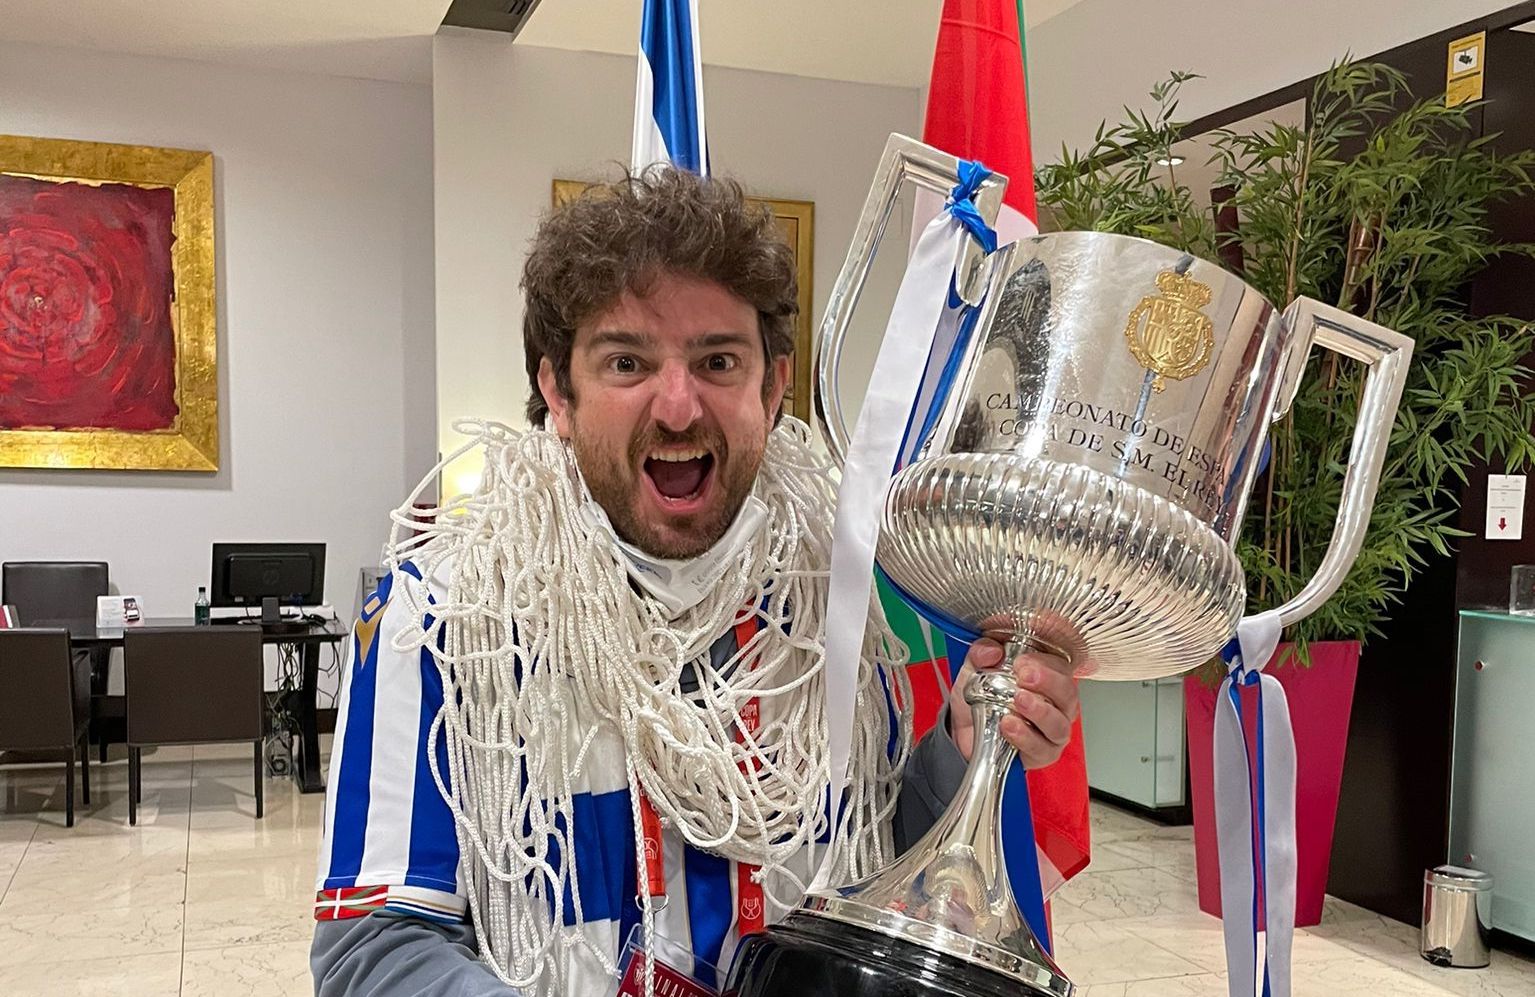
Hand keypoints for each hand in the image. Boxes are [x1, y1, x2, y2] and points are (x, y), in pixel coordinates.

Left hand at [947, 639, 1078, 768]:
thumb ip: (981, 653)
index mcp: (1048, 679)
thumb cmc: (982, 698)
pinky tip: (1009, 724)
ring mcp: (1052, 731)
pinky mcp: (1041, 754)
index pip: (1061, 668)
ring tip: (1018, 700)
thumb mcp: (976, 668)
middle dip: (1048, 683)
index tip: (1022, 663)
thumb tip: (992, 651)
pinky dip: (1025, 736)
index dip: (1045, 664)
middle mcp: (1057, 705)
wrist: (966, 730)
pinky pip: (1041, 748)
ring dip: (1039, 711)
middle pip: (1067, 695)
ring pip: (1059, 724)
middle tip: (1025, 677)